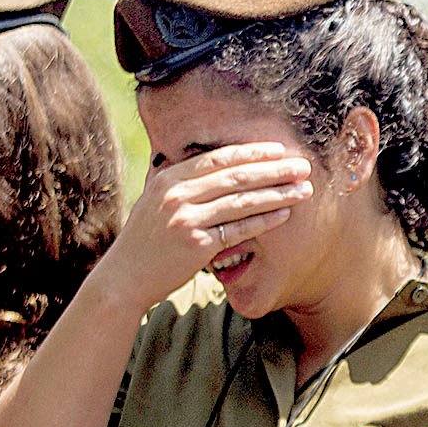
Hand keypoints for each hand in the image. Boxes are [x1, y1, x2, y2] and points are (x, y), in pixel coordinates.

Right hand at [96, 142, 311, 310]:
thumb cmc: (144, 240)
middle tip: (302, 166)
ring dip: (277, 193)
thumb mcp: (154, 202)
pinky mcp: (195, 245)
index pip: (217, 159)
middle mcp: (176, 194)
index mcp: (168, 178)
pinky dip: (263, 221)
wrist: (124, 277)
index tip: (278, 149)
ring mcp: (185, 219)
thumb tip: (211, 167)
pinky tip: (284, 215)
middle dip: (273, 169)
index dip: (251, 152)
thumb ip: (180, 184)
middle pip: (235, 176)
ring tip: (303, 189)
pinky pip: (237, 230)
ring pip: (241, 201)